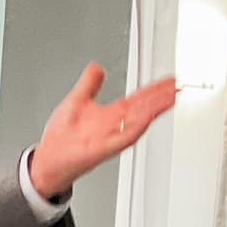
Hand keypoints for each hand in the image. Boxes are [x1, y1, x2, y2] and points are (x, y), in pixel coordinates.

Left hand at [27, 69, 177, 199]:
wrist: (48, 159)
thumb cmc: (62, 137)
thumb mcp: (77, 101)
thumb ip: (89, 84)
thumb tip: (97, 67)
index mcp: (110, 115)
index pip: (138, 99)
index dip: (154, 89)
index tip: (169, 81)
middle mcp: (114, 126)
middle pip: (143, 108)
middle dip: (161, 98)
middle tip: (178, 87)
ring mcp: (110, 138)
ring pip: (138, 122)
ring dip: (154, 110)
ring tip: (170, 98)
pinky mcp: (102, 149)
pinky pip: (123, 138)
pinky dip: (135, 128)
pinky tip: (146, 118)